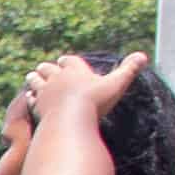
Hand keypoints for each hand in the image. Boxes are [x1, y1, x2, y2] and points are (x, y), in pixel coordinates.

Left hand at [24, 49, 145, 137]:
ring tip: (33, 77)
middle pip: (48, 68)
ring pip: (35, 80)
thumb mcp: (116, 84)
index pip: (69, 61)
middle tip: (46, 69)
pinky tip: (31, 99)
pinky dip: (31, 98)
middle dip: (48, 68)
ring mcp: (45, 92)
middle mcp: (57, 78)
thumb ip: (129, 70)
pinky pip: (31, 99)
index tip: (64, 62)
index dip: (67, 62)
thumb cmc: (96, 101)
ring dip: (35, 79)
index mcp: (74, 70)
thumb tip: (143, 55)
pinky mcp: (38, 107)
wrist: (71, 119)